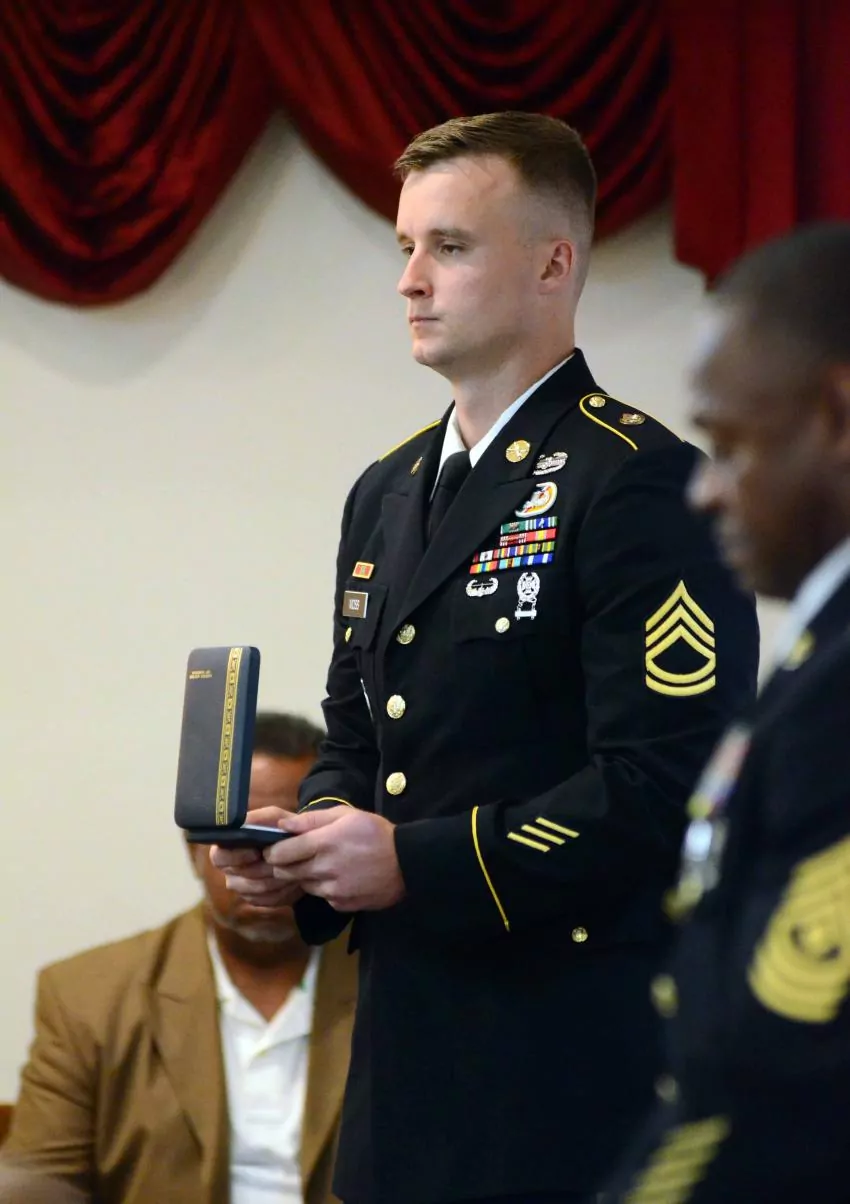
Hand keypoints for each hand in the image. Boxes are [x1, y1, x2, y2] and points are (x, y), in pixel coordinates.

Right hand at [210, 806, 303, 908]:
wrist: (301, 851)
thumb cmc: (282, 830)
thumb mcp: (275, 817)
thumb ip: (262, 818)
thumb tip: (248, 823)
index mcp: (227, 847)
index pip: (218, 857)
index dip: (236, 857)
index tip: (256, 853)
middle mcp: (230, 869)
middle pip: (234, 880)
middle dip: (260, 871)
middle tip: (280, 864)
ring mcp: (241, 886)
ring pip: (253, 891)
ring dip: (274, 881)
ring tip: (292, 870)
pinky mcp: (256, 899)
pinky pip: (265, 901)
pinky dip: (281, 891)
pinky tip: (292, 880)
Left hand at [266, 806, 405, 911]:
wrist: (407, 863)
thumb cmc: (376, 833)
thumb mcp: (346, 815)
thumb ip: (312, 819)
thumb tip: (283, 825)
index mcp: (325, 843)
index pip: (282, 853)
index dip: (274, 851)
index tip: (275, 849)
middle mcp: (325, 869)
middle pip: (287, 872)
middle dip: (285, 865)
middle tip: (296, 857)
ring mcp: (333, 890)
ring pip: (304, 885)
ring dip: (306, 876)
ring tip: (323, 865)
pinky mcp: (341, 904)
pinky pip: (322, 896)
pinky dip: (325, 888)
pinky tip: (340, 877)